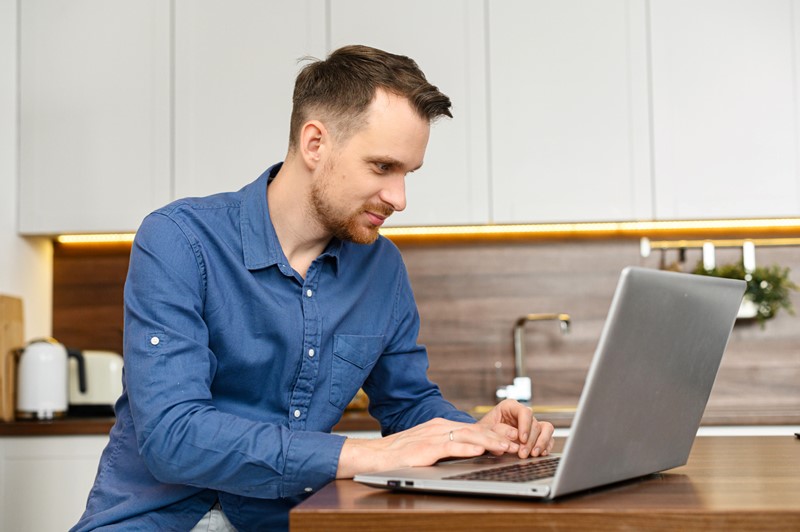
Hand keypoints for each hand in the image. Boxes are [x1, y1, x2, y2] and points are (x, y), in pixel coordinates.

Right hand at [336, 417, 519, 478]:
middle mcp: (438, 428)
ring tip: (506, 448)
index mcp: (440, 427)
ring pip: (466, 436)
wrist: (373, 456)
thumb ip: (445, 447)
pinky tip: (479, 451)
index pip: (472, 429)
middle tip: (517, 444)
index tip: (511, 440)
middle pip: (474, 431)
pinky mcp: (425, 449)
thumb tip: (469, 452)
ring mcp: (431, 437)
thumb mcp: (426, 447)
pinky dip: (466, 448)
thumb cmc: (398, 454)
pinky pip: (449, 447)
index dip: (493, 434)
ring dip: (489, 442)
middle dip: (498, 437)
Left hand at [476, 399, 554, 458]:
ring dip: (541, 443)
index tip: (522, 439)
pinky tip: (540, 454)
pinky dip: (546, 446)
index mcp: (510, 406)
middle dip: (530, 441)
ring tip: (533, 454)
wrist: (484, 437)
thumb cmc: (483, 430)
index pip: (524, 412)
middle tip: (523, 454)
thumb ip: (495, 435)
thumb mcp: (484, 430)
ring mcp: (531, 424)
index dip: (525, 425)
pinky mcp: (537, 434)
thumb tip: (507, 444)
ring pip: (546, 429)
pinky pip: (548, 438)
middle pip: (535, 424)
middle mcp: (523, 414)